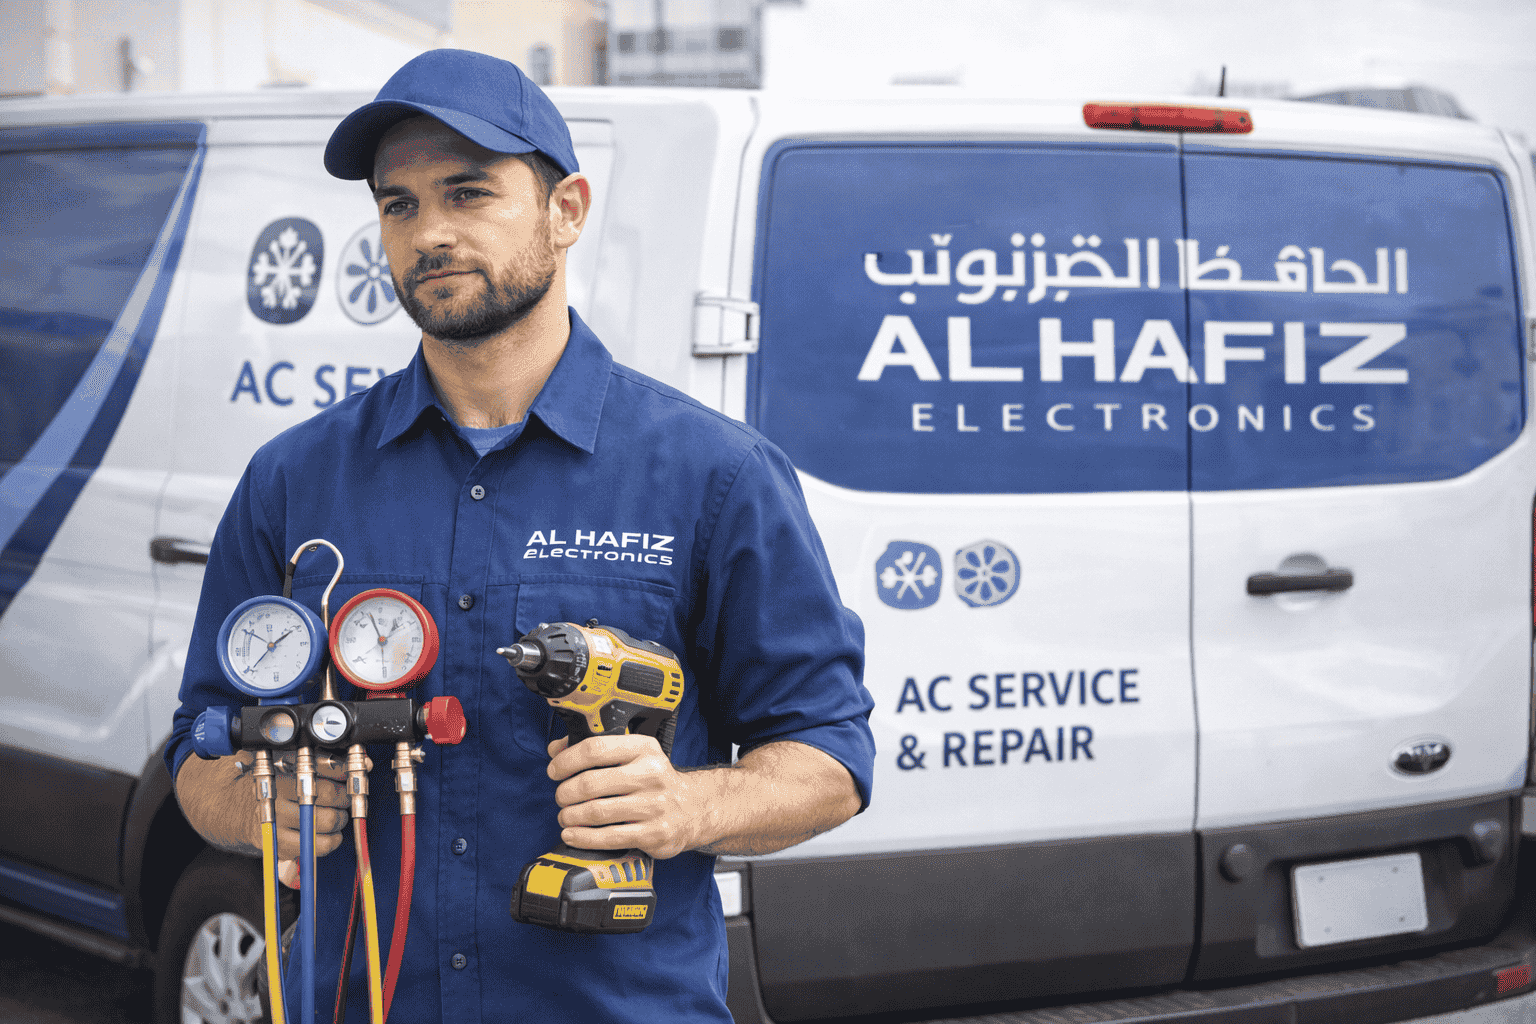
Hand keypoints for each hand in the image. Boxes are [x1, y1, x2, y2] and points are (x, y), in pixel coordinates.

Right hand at [272, 752, 369, 887]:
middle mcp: (279, 799)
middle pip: (328, 795)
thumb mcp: (292, 766)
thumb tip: (365, 762)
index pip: (322, 768)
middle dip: (344, 796)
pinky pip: (318, 847)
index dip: (344, 771)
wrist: (238, 809)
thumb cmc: (275, 785)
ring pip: (327, 822)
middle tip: (343, 797)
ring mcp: (279, 824)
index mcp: (282, 775)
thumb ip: (328, 762)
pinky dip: (331, 841)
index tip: (353, 773)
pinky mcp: (280, 845)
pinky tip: (329, 833)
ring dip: (340, 819)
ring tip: (336, 815)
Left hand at [545, 735, 704, 859]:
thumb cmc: (655, 781)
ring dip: (570, 816)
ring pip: (596, 812)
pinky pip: (608, 837)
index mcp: (644, 749)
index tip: (555, 770)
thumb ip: (596, 749)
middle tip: (561, 797)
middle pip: (591, 783)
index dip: (567, 760)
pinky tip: (573, 834)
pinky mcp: (653, 834)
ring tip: (565, 816)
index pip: (596, 748)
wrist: (694, 808)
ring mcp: (653, 806)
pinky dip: (583, 837)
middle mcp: (650, 774)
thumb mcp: (634, 755)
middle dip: (565, 793)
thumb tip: (556, 749)